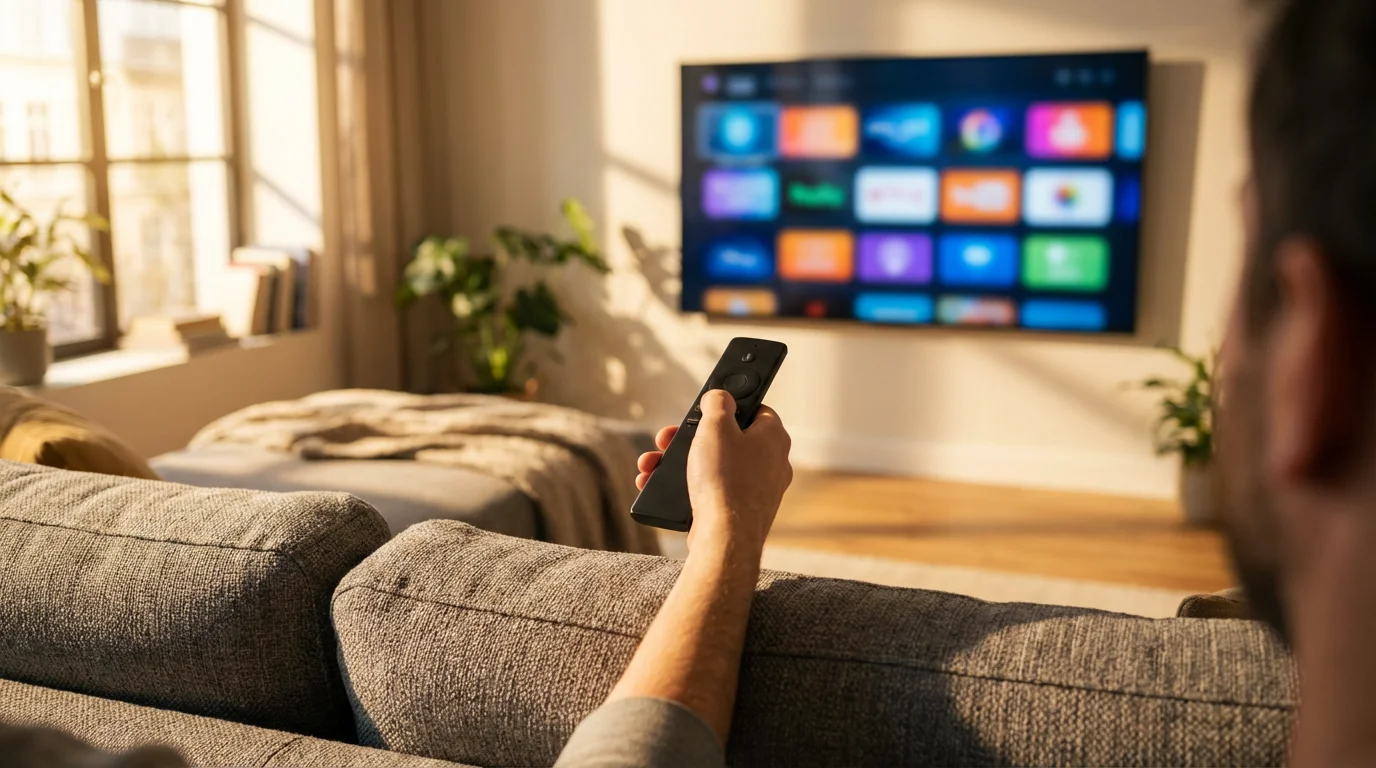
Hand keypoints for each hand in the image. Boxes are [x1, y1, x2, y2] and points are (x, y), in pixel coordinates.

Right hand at [636, 390, 791, 552]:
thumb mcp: (715, 426)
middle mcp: (771, 464)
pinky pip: (711, 492)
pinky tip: (662, 488)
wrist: (723, 537)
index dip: (728, 407)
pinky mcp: (739, 512)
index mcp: (774, 438)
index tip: (706, 409)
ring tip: (652, 465)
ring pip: (715, 467)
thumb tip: (720, 396)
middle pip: (727, 439)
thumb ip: (718, 403)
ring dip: (681, 463)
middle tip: (667, 439)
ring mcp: (756, 491)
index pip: (755, 410)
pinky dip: (687, 488)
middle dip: (690, 438)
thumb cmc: (725, 480)